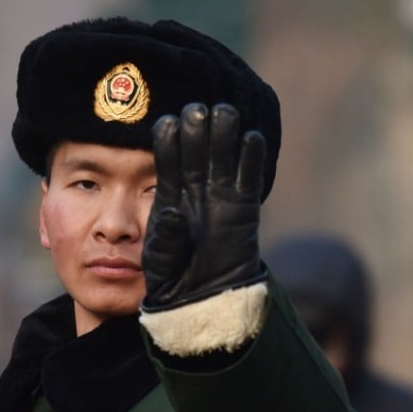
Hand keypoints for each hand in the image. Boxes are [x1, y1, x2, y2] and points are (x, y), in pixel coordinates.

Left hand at [142, 102, 266, 311]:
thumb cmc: (174, 279)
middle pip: (198, 149)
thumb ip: (164, 237)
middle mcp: (196, 190)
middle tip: (199, 110)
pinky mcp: (246, 208)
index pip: (168, 157)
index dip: (168, 139)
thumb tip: (168, 213)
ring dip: (225, 134)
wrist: (203, 301)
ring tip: (225, 113)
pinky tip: (252, 137)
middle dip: (198, 128)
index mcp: (169, 194)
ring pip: (224, 156)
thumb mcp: (160, 259)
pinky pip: (250, 177)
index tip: (168, 123)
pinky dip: (252, 157)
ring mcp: (222, 197)